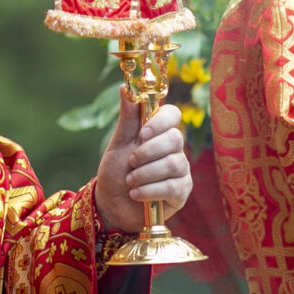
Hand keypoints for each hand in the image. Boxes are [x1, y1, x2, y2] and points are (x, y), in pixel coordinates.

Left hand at [95, 95, 191, 232]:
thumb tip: (124, 87)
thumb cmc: (116, 172)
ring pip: (174, 163)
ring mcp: (181, 170)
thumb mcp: (118, 144)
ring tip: (130, 182)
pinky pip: (173, 186)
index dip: (160, 122)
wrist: (111, 205)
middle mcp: (175, 149)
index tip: (142, 134)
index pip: (173, 115)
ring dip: (145, 174)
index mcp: (159, 133)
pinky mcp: (182, 192)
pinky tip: (136, 194)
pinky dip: (150, 190)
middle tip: (131, 162)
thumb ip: (127, 118)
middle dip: (148, 152)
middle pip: (176, 139)